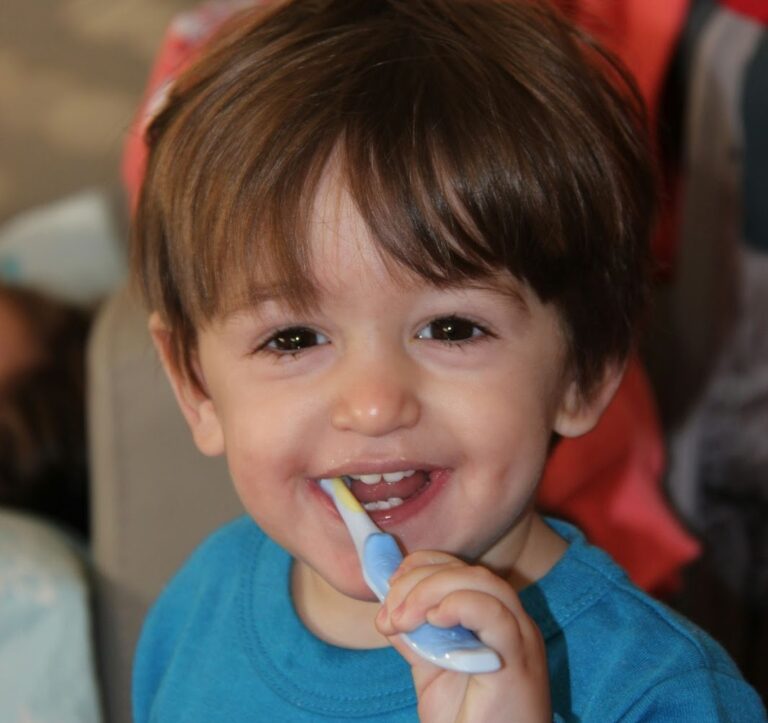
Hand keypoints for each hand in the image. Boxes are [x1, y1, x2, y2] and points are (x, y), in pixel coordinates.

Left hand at [375, 551, 550, 722]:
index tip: (390, 585)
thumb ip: (416, 640)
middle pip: (467, 572)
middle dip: (419, 580)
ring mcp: (519, 638)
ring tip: (405, 618)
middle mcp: (512, 621)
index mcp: (494, 619)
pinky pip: (495, 615)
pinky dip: (461, 605)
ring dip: (433, 589)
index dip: (422, 566)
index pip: (459, 569)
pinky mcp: (518, 660)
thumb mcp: (432, 673)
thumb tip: (388, 611)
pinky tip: (435, 618)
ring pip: (482, 583)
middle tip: (390, 612)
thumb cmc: (468, 721)